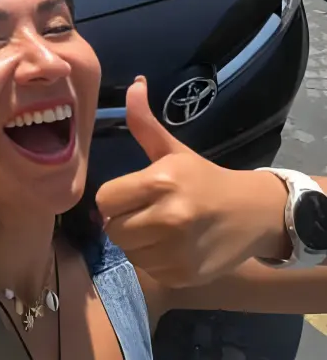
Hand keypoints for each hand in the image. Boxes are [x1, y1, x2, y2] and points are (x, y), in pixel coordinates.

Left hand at [95, 77, 288, 287]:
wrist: (254, 214)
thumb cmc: (205, 180)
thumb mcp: (174, 152)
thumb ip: (145, 124)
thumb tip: (133, 84)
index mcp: (162, 182)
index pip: (105, 200)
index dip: (115, 199)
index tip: (133, 195)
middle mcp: (169, 217)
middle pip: (113, 229)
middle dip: (125, 221)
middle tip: (148, 213)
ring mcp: (176, 250)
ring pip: (128, 252)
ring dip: (138, 242)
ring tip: (162, 230)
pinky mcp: (181, 275)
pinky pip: (147, 270)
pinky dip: (155, 261)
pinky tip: (174, 247)